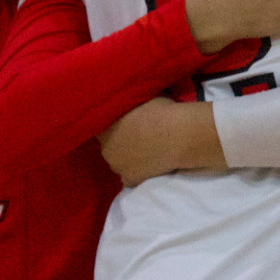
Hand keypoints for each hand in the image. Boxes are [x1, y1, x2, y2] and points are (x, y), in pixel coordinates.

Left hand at [98, 97, 213, 185]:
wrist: (179, 135)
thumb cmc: (160, 111)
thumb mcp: (139, 99)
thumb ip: (127, 106)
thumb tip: (128, 104)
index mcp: (104, 127)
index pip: (100, 126)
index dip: (112, 123)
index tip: (124, 120)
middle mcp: (105, 148)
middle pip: (109, 144)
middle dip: (119, 140)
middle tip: (137, 135)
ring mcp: (116, 166)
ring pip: (118, 160)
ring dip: (127, 156)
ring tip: (145, 149)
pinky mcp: (129, 180)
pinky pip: (129, 175)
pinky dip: (136, 170)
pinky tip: (148, 163)